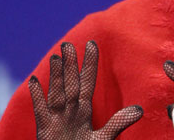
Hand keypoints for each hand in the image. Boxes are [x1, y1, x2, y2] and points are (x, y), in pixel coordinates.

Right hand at [28, 41, 142, 139]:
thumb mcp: (103, 138)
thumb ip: (118, 123)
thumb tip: (139, 110)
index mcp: (84, 110)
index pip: (87, 82)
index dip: (90, 64)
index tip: (92, 44)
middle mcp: (70, 111)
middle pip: (70, 84)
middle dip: (70, 65)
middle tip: (68, 44)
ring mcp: (56, 119)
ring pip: (56, 93)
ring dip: (56, 76)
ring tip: (55, 57)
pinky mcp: (45, 130)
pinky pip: (40, 111)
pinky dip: (37, 96)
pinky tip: (33, 80)